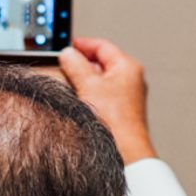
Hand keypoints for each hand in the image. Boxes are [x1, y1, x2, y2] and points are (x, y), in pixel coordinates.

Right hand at [57, 37, 156, 165]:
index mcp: (128, 67)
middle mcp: (131, 79)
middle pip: (102, 62)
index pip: (103, 46)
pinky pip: (103, 93)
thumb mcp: (88, 85)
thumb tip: (67, 54)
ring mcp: (127, 95)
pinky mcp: (121, 109)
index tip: (68, 47)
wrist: (125, 150)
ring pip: (101, 79)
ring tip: (69, 83)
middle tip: (64, 65)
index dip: (83, 44)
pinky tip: (79, 99)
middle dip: (81, 63)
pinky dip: (90, 92)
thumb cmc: (115, 120)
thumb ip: (75, 65)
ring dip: (84, 79)